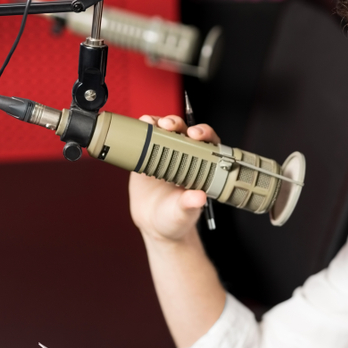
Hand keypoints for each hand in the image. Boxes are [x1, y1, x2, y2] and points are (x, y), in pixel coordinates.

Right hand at [128, 114, 219, 243]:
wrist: (155, 225)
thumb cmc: (176, 220)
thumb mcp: (183, 214)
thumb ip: (190, 205)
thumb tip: (199, 197)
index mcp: (202, 168)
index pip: (207, 143)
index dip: (204, 134)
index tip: (196, 134)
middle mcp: (185, 158)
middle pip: (184, 132)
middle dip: (178, 124)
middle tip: (169, 126)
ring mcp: (166, 156)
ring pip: (165, 132)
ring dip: (159, 122)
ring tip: (151, 123)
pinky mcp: (147, 158)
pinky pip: (146, 140)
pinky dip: (143, 131)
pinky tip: (139, 127)